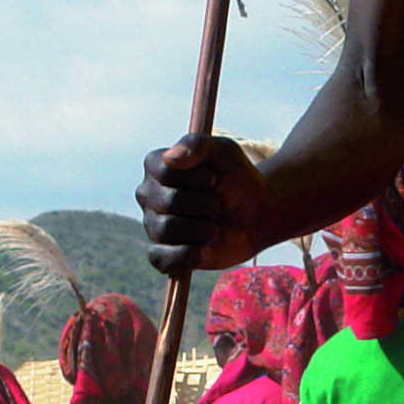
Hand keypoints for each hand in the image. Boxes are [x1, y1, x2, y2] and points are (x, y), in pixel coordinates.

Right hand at [139, 134, 268, 277]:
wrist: (255, 215)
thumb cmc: (237, 180)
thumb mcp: (225, 152)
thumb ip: (198, 144)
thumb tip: (171, 158)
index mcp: (157, 165)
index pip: (167, 170)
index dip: (198, 177)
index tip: (214, 178)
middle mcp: (148, 194)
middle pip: (169, 201)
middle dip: (205, 204)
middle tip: (217, 205)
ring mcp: (153, 224)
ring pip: (167, 229)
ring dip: (202, 229)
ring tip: (214, 226)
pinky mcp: (163, 253)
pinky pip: (160, 258)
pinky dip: (186, 255)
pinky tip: (205, 249)